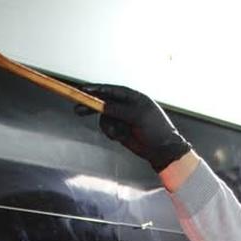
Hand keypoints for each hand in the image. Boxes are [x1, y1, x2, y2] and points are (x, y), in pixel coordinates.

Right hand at [76, 84, 190, 172]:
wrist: (162, 150)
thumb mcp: (138, 116)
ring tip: (116, 133)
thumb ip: (118, 109)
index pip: (111, 91)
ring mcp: (123, 118)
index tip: (83, 90)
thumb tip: (102, 105)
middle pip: (104, 102)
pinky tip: (119, 137)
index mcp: (134, 97)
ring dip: (107, 126)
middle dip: (91, 106)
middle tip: (78, 109)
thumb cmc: (156, 129)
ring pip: (104, 118)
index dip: (97, 90)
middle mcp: (127, 106)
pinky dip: (111, 133)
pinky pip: (108, 129)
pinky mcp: (120, 130)